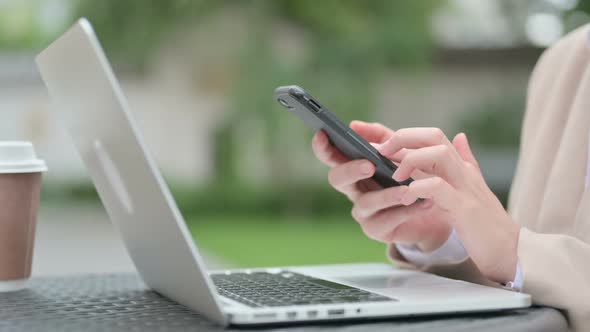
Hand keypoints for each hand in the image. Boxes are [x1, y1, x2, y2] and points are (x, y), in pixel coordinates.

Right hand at [312, 121, 456, 252]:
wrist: (438, 209)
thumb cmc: (416, 176)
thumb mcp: (403, 152)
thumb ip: (383, 137)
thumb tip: (354, 125)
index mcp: (355, 167)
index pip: (332, 156)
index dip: (323, 147)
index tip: (322, 133)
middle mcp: (354, 189)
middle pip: (337, 179)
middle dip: (350, 170)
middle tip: (369, 166)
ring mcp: (363, 211)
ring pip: (364, 203)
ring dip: (386, 196)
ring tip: (407, 191)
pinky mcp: (376, 229)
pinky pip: (384, 221)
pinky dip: (404, 212)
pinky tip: (421, 203)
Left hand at [379, 128, 519, 283]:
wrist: (507, 250)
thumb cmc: (484, 221)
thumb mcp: (471, 187)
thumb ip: (465, 161)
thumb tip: (460, 136)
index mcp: (461, 166)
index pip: (433, 135)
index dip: (406, 134)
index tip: (384, 146)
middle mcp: (463, 171)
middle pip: (434, 136)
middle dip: (404, 138)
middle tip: (382, 152)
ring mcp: (465, 187)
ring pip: (438, 154)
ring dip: (410, 160)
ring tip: (395, 176)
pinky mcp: (464, 208)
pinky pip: (439, 187)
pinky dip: (420, 187)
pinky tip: (407, 194)